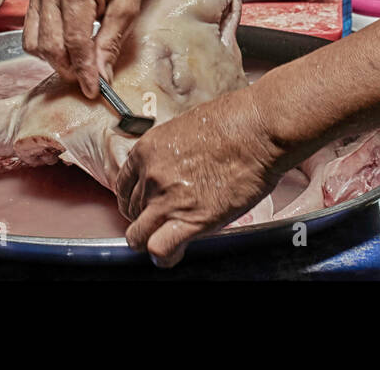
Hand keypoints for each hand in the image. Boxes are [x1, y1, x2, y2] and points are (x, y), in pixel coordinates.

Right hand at [22, 0, 142, 98]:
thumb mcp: (126, 8)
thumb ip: (111, 43)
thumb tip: (101, 76)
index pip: (75, 41)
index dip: (83, 70)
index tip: (94, 90)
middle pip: (51, 47)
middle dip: (70, 70)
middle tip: (90, 79)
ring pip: (36, 45)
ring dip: (56, 61)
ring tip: (79, 61)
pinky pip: (30, 36)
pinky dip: (45, 49)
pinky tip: (66, 48)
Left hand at [116, 87, 282, 267]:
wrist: (257, 131)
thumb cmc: (232, 122)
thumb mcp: (185, 128)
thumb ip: (169, 153)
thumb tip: (173, 169)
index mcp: (147, 150)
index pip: (122, 186)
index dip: (133, 199)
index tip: (143, 204)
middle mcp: (150, 176)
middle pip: (131, 211)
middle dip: (144, 217)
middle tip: (163, 219)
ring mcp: (166, 199)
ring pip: (137, 235)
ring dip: (150, 239)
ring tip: (167, 238)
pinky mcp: (189, 220)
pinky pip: (159, 249)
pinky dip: (164, 256)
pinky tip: (175, 251)